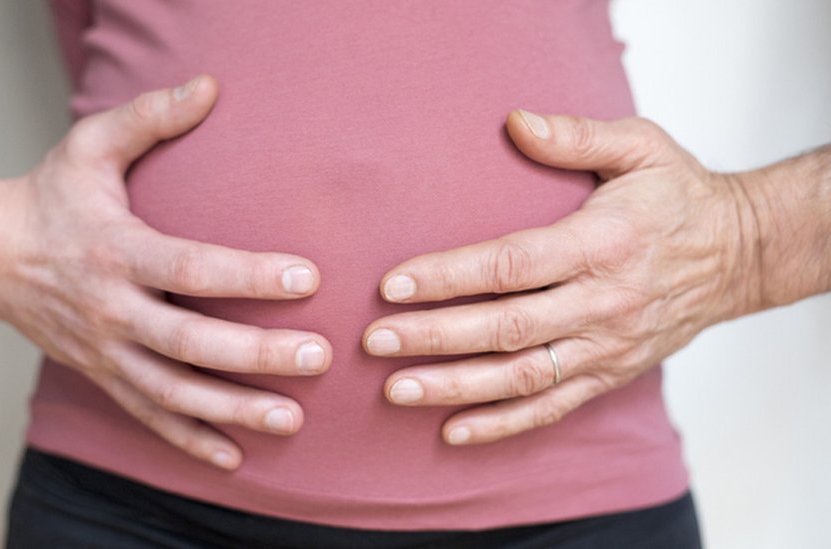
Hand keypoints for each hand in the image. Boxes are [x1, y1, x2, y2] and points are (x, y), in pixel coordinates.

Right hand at [0, 76, 330, 468]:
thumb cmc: (50, 196)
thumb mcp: (90, 144)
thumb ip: (149, 116)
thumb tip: (211, 86)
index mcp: (116, 251)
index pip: (192, 268)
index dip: (251, 275)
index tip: (309, 277)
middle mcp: (112, 309)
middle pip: (191, 342)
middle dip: (258, 354)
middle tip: (319, 357)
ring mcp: (106, 351)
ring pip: (174, 392)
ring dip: (234, 410)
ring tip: (293, 417)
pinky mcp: (103, 375)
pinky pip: (148, 417)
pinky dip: (190, 441)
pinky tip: (234, 456)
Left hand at [363, 111, 756, 444]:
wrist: (740, 255)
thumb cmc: (678, 196)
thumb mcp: (641, 146)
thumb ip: (577, 136)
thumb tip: (514, 122)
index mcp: (602, 243)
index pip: (511, 265)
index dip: (449, 277)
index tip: (393, 284)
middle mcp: (602, 302)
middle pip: (505, 328)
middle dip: (434, 338)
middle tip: (374, 342)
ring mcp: (606, 345)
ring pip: (522, 377)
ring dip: (456, 388)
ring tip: (396, 391)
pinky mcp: (610, 373)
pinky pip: (552, 407)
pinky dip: (502, 425)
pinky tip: (453, 431)